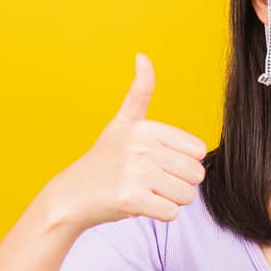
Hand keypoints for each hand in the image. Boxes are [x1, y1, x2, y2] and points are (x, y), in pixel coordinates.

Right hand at [43, 53, 207, 228]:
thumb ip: (140, 93)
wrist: (71, 196)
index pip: (199, 152)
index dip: (182, 163)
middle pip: (196, 175)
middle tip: (149, 181)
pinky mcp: (131, 198)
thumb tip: (143, 55)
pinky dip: (160, 215)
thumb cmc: (105, 161)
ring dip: (169, 200)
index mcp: (146, 128)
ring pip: (187, 196)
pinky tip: (138, 205)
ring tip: (143, 192)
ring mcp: (136, 172)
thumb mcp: (123, 123)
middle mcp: (142, 146)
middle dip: (178, 184)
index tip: (156, 162)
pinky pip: (172, 213)